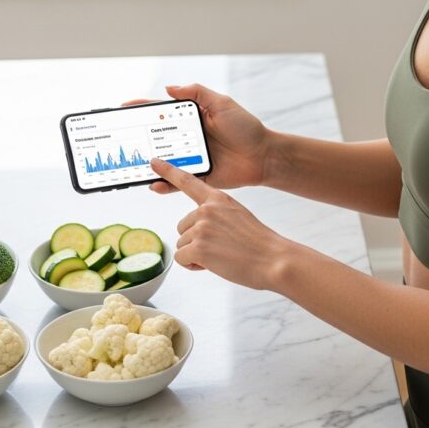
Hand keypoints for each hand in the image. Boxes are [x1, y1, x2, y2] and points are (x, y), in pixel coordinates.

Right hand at [122, 84, 273, 193]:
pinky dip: (163, 184)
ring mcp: (190, 158)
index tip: (122, 109)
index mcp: (190, 119)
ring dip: (146, 163)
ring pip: (162, 161)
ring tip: (130, 165)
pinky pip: (175, 181)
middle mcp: (186, 138)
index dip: (141, 110)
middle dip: (137, 138)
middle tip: (121, 140)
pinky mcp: (197, 176)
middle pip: (156, 137)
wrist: (263, 156)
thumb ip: (197, 93)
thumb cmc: (246, 128)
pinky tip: (153, 183)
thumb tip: (169, 88)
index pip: (161, 112)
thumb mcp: (222, 104)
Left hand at [150, 157, 294, 290]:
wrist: (274, 260)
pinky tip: (214, 265)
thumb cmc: (259, 244)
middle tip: (220, 248)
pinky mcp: (198, 246)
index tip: (154, 162)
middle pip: (182, 227)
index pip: (189, 181)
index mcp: (218, 198)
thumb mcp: (238, 217)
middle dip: (195, 241)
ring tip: (222, 256)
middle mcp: (207, 209)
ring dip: (196, 255)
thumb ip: (217, 216)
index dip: (169, 171)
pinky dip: (194, 266)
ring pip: (182, 245)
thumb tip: (198, 231)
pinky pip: (182, 259)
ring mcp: (201, 227)